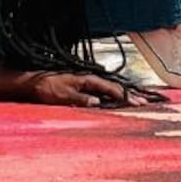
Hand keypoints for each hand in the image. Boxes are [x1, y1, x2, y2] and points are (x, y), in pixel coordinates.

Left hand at [27, 71, 162, 108]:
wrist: (35, 82)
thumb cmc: (48, 88)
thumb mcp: (63, 96)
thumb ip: (81, 100)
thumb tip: (97, 103)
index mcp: (88, 79)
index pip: (112, 88)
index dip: (125, 96)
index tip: (138, 103)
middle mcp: (90, 78)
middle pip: (115, 87)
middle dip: (130, 95)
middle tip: (145, 103)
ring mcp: (87, 82)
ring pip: (110, 88)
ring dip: (124, 94)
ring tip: (138, 100)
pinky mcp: (83, 86)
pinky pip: (103, 90)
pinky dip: (114, 94)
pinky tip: (119, 99)